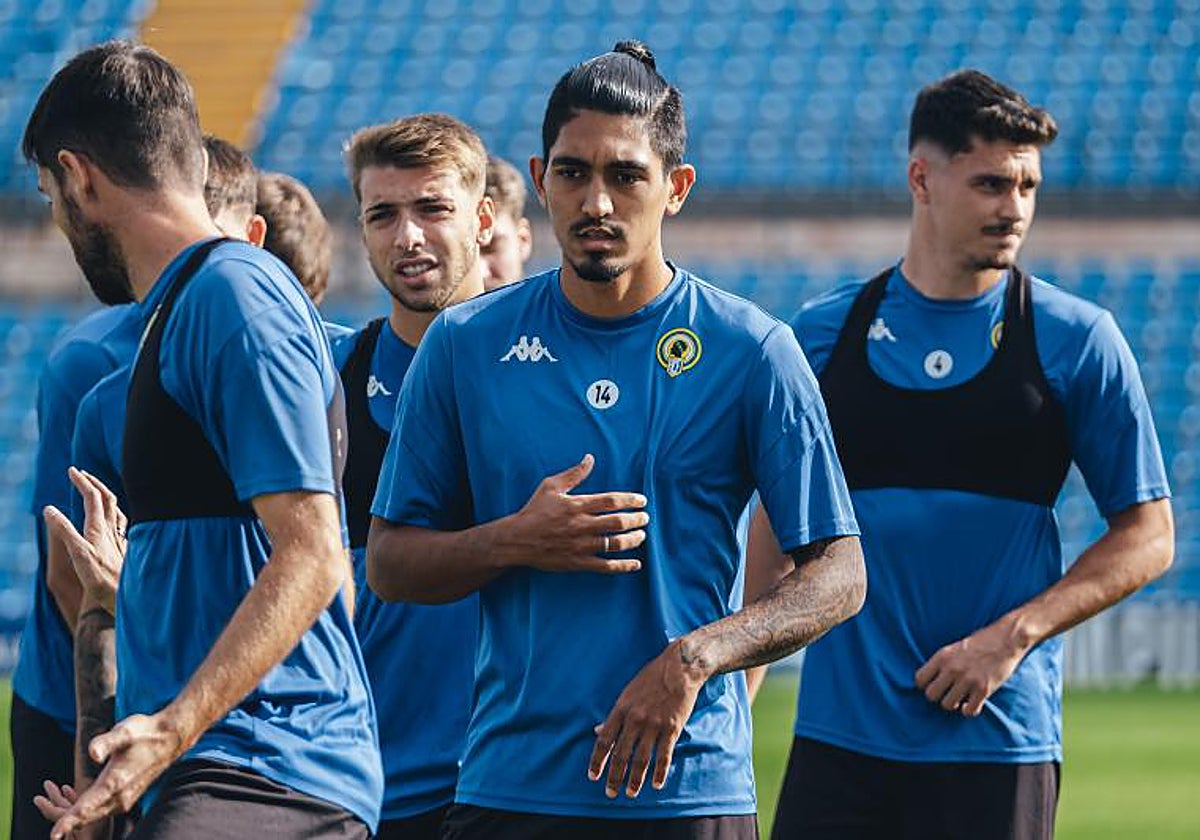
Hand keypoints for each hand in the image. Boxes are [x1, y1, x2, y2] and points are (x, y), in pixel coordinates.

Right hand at [43, 468, 126, 614]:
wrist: (129, 597)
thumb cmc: (102, 579)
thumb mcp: (78, 554)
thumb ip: (64, 531)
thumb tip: (49, 509)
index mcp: (99, 528)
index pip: (92, 497)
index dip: (82, 482)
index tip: (71, 471)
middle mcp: (113, 530)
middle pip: (107, 498)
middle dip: (94, 483)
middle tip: (81, 474)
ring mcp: (121, 538)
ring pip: (117, 509)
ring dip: (105, 495)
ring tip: (97, 490)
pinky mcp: (126, 548)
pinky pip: (122, 522)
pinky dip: (115, 512)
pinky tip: (115, 519)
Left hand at [46, 712, 184, 839]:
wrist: (171, 737)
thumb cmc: (146, 732)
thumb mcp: (125, 731)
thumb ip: (106, 742)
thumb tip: (92, 754)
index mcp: (115, 783)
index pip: (86, 808)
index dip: (67, 822)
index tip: (54, 835)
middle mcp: (120, 797)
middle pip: (84, 816)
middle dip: (60, 815)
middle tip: (39, 800)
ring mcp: (124, 799)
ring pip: (91, 815)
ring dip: (70, 811)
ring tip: (51, 793)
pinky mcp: (126, 797)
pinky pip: (99, 810)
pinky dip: (83, 808)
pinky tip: (72, 794)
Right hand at [506, 454, 647, 574]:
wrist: (517, 540)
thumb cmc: (534, 511)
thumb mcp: (550, 486)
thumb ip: (574, 474)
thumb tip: (590, 458)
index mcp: (577, 505)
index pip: (612, 501)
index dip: (631, 500)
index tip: (642, 501)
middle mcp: (582, 525)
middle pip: (618, 522)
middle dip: (636, 520)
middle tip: (645, 518)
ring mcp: (581, 545)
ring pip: (615, 544)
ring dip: (633, 540)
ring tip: (641, 536)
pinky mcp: (578, 562)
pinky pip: (606, 566)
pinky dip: (623, 566)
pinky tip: (636, 564)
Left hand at [588, 640, 707, 798]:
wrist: (679, 667)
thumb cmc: (651, 678)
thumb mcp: (627, 693)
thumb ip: (614, 715)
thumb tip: (598, 731)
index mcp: (621, 709)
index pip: (604, 740)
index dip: (597, 760)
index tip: (593, 776)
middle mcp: (635, 718)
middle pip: (621, 754)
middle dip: (614, 776)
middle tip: (610, 793)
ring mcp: (654, 724)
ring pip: (641, 758)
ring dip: (635, 779)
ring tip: (630, 793)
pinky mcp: (672, 728)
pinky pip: (664, 755)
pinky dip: (660, 772)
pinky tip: (656, 784)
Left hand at [914, 620, 1027, 715]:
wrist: (1007, 638)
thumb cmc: (981, 642)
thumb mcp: (954, 647)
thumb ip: (942, 663)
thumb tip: (931, 680)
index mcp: (942, 657)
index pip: (919, 679)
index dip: (925, 686)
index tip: (935, 686)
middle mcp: (952, 669)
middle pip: (931, 695)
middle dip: (938, 697)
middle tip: (948, 694)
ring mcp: (967, 680)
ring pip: (948, 705)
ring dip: (954, 705)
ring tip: (961, 699)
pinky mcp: (983, 689)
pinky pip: (969, 711)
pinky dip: (969, 710)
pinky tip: (973, 703)